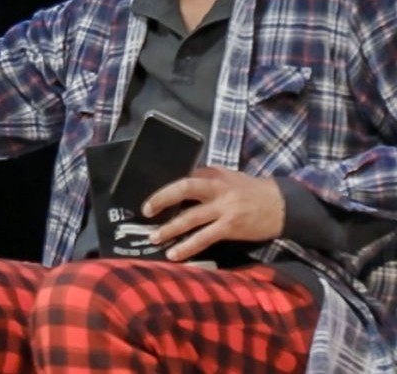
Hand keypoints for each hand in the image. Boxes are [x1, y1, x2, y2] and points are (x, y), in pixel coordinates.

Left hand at [144, 166, 284, 261]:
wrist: (284, 205)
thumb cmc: (252, 190)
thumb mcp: (230, 177)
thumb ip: (207, 179)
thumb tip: (181, 185)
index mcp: (215, 174)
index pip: (186, 176)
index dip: (167, 186)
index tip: (152, 196)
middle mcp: (218, 188)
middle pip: (184, 189)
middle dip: (162, 198)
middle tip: (145, 210)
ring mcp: (224, 209)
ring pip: (191, 217)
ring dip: (170, 229)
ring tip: (153, 238)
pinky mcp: (230, 227)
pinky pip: (204, 238)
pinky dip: (188, 247)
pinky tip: (175, 255)